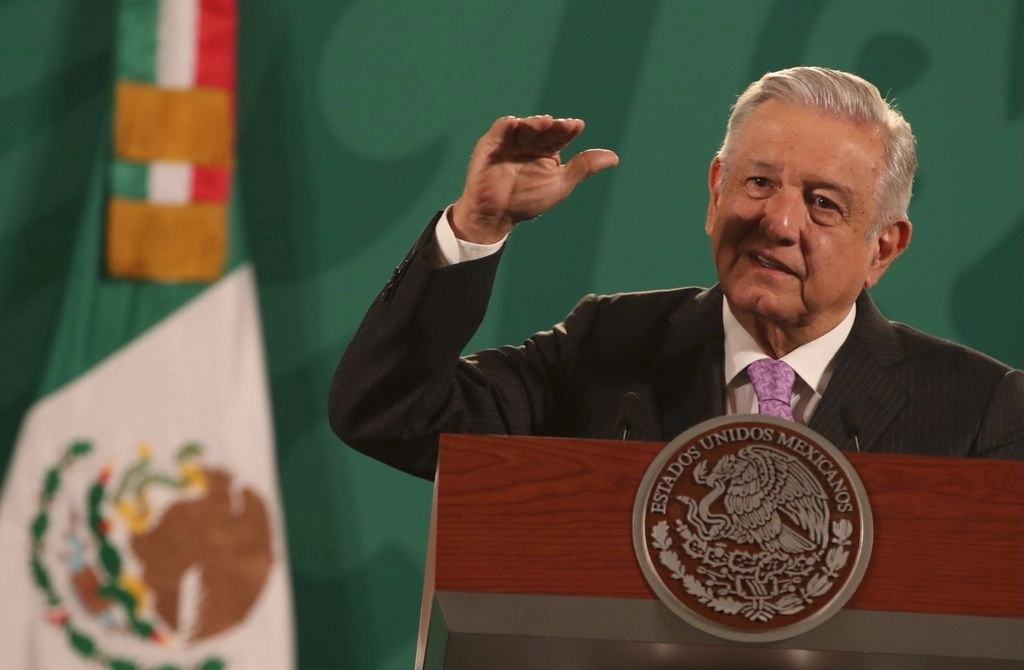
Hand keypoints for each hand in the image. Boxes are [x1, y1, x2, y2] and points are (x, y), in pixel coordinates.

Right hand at [450, 115, 618, 243]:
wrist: (497, 216)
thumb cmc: (527, 201)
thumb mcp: (560, 183)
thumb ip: (584, 167)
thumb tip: (614, 157)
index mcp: (546, 150)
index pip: (559, 135)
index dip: (567, 129)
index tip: (576, 126)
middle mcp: (529, 143)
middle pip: (542, 128)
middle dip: (552, 125)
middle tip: (561, 125)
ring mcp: (509, 143)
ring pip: (523, 127)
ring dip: (533, 123)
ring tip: (544, 122)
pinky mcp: (490, 146)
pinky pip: (498, 132)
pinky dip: (505, 126)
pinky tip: (513, 123)